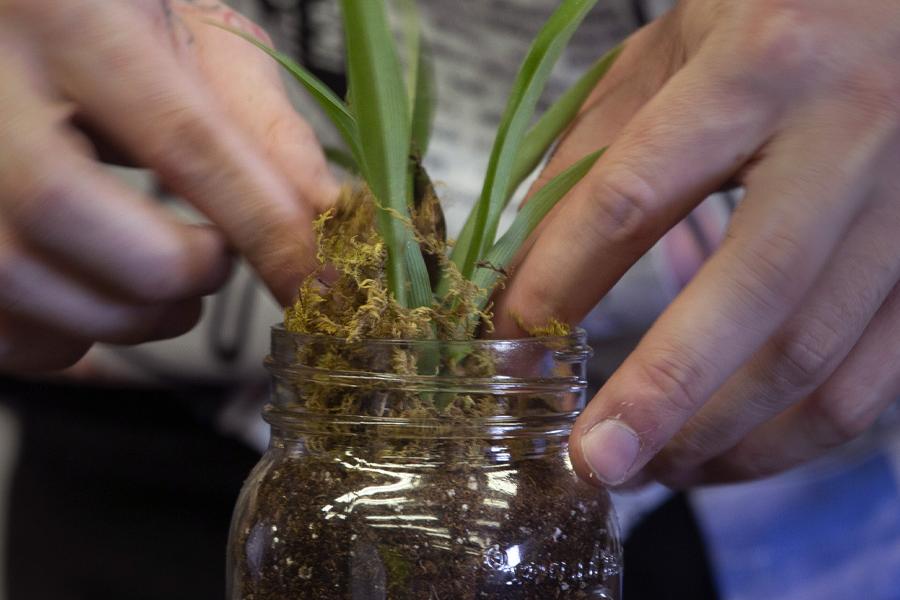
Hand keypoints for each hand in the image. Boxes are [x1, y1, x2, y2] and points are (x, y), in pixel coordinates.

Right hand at [0, 0, 336, 370]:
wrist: (28, 25)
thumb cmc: (116, 27)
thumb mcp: (198, 45)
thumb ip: (265, 128)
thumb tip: (328, 216)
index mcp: (70, 16)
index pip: (182, 140)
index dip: (266, 230)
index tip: (318, 286)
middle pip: (61, 210)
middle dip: (170, 271)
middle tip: (212, 264)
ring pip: (17, 282)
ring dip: (127, 316)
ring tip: (168, 282)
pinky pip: (2, 328)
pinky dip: (72, 335)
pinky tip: (103, 293)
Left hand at [493, 0, 899, 486]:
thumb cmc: (786, 13)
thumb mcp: (679, 44)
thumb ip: (600, 143)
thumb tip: (527, 260)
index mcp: (761, 66)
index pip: (632, 195)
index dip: (559, 280)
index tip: (509, 339)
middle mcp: (849, 138)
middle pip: (747, 297)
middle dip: (659, 395)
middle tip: (592, 461)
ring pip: (815, 357)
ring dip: (722, 437)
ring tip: (648, 468)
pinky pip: (870, 381)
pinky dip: (792, 439)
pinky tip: (727, 452)